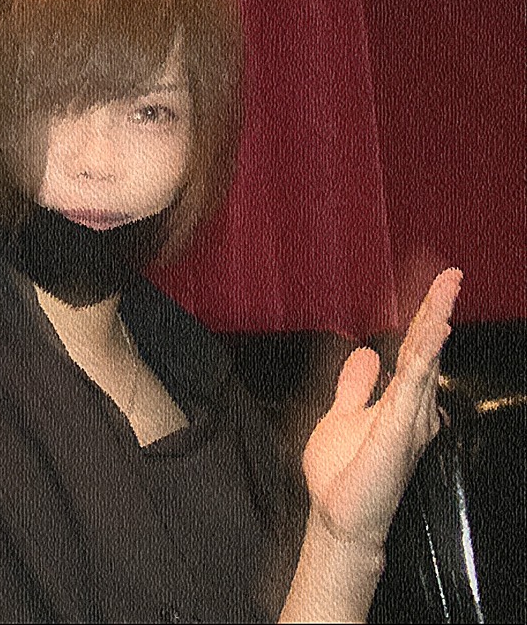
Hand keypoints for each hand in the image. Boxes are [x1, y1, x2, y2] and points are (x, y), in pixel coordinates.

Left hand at [301, 269, 461, 550]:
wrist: (338, 516)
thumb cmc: (343, 474)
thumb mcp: (342, 416)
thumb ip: (355, 387)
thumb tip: (366, 353)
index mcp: (400, 402)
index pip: (415, 350)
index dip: (425, 316)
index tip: (437, 282)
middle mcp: (412, 408)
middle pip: (426, 349)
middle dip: (438, 309)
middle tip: (453, 274)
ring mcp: (409, 419)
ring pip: (424, 361)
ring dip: (434, 323)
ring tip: (446, 290)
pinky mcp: (398, 430)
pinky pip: (412, 385)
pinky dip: (424, 356)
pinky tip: (432, 333)